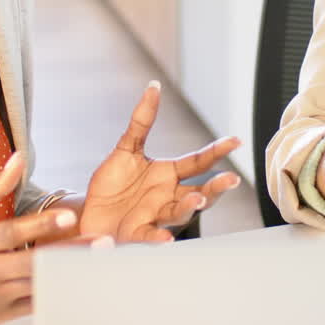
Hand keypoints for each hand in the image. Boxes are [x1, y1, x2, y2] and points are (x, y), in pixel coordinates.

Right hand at [0, 152, 83, 324]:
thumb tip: (18, 158)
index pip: (12, 232)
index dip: (41, 225)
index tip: (69, 217)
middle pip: (34, 261)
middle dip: (69, 252)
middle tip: (101, 242)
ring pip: (39, 284)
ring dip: (70, 272)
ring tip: (100, 261)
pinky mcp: (4, 314)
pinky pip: (36, 303)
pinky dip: (58, 292)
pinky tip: (81, 281)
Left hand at [80, 81, 241, 242]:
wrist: (89, 213)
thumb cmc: (112, 184)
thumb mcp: (126, 148)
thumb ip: (142, 120)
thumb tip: (154, 86)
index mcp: (169, 174)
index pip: (198, 161)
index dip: (217, 151)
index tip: (236, 140)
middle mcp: (168, 196)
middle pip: (199, 191)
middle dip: (216, 187)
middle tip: (231, 179)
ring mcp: (156, 216)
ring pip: (180, 213)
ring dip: (190, 207)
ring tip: (198, 198)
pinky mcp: (137, 234)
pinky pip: (150, 236)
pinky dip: (158, 238)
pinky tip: (165, 237)